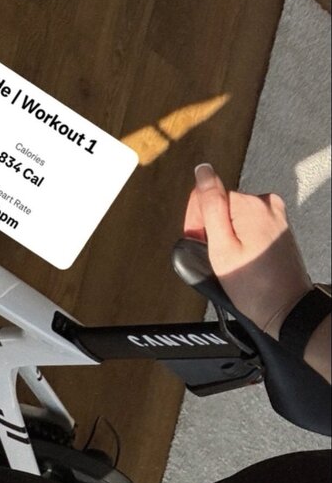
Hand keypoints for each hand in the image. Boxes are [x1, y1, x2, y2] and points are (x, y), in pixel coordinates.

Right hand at [184, 163, 311, 337]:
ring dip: (225, 239)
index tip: (200, 244)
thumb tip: (203, 172)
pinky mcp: (278, 230)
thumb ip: (211, 206)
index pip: (207, 195)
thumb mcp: (221, 248)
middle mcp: (267, 204)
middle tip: (215, 260)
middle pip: (221, 207)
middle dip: (211, 231)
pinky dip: (240, 244)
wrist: (287, 310)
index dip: (196, 222)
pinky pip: (248, 229)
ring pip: (233, 219)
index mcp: (251, 204)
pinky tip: (243, 263)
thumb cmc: (255, 288)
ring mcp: (275, 216)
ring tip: (230, 264)